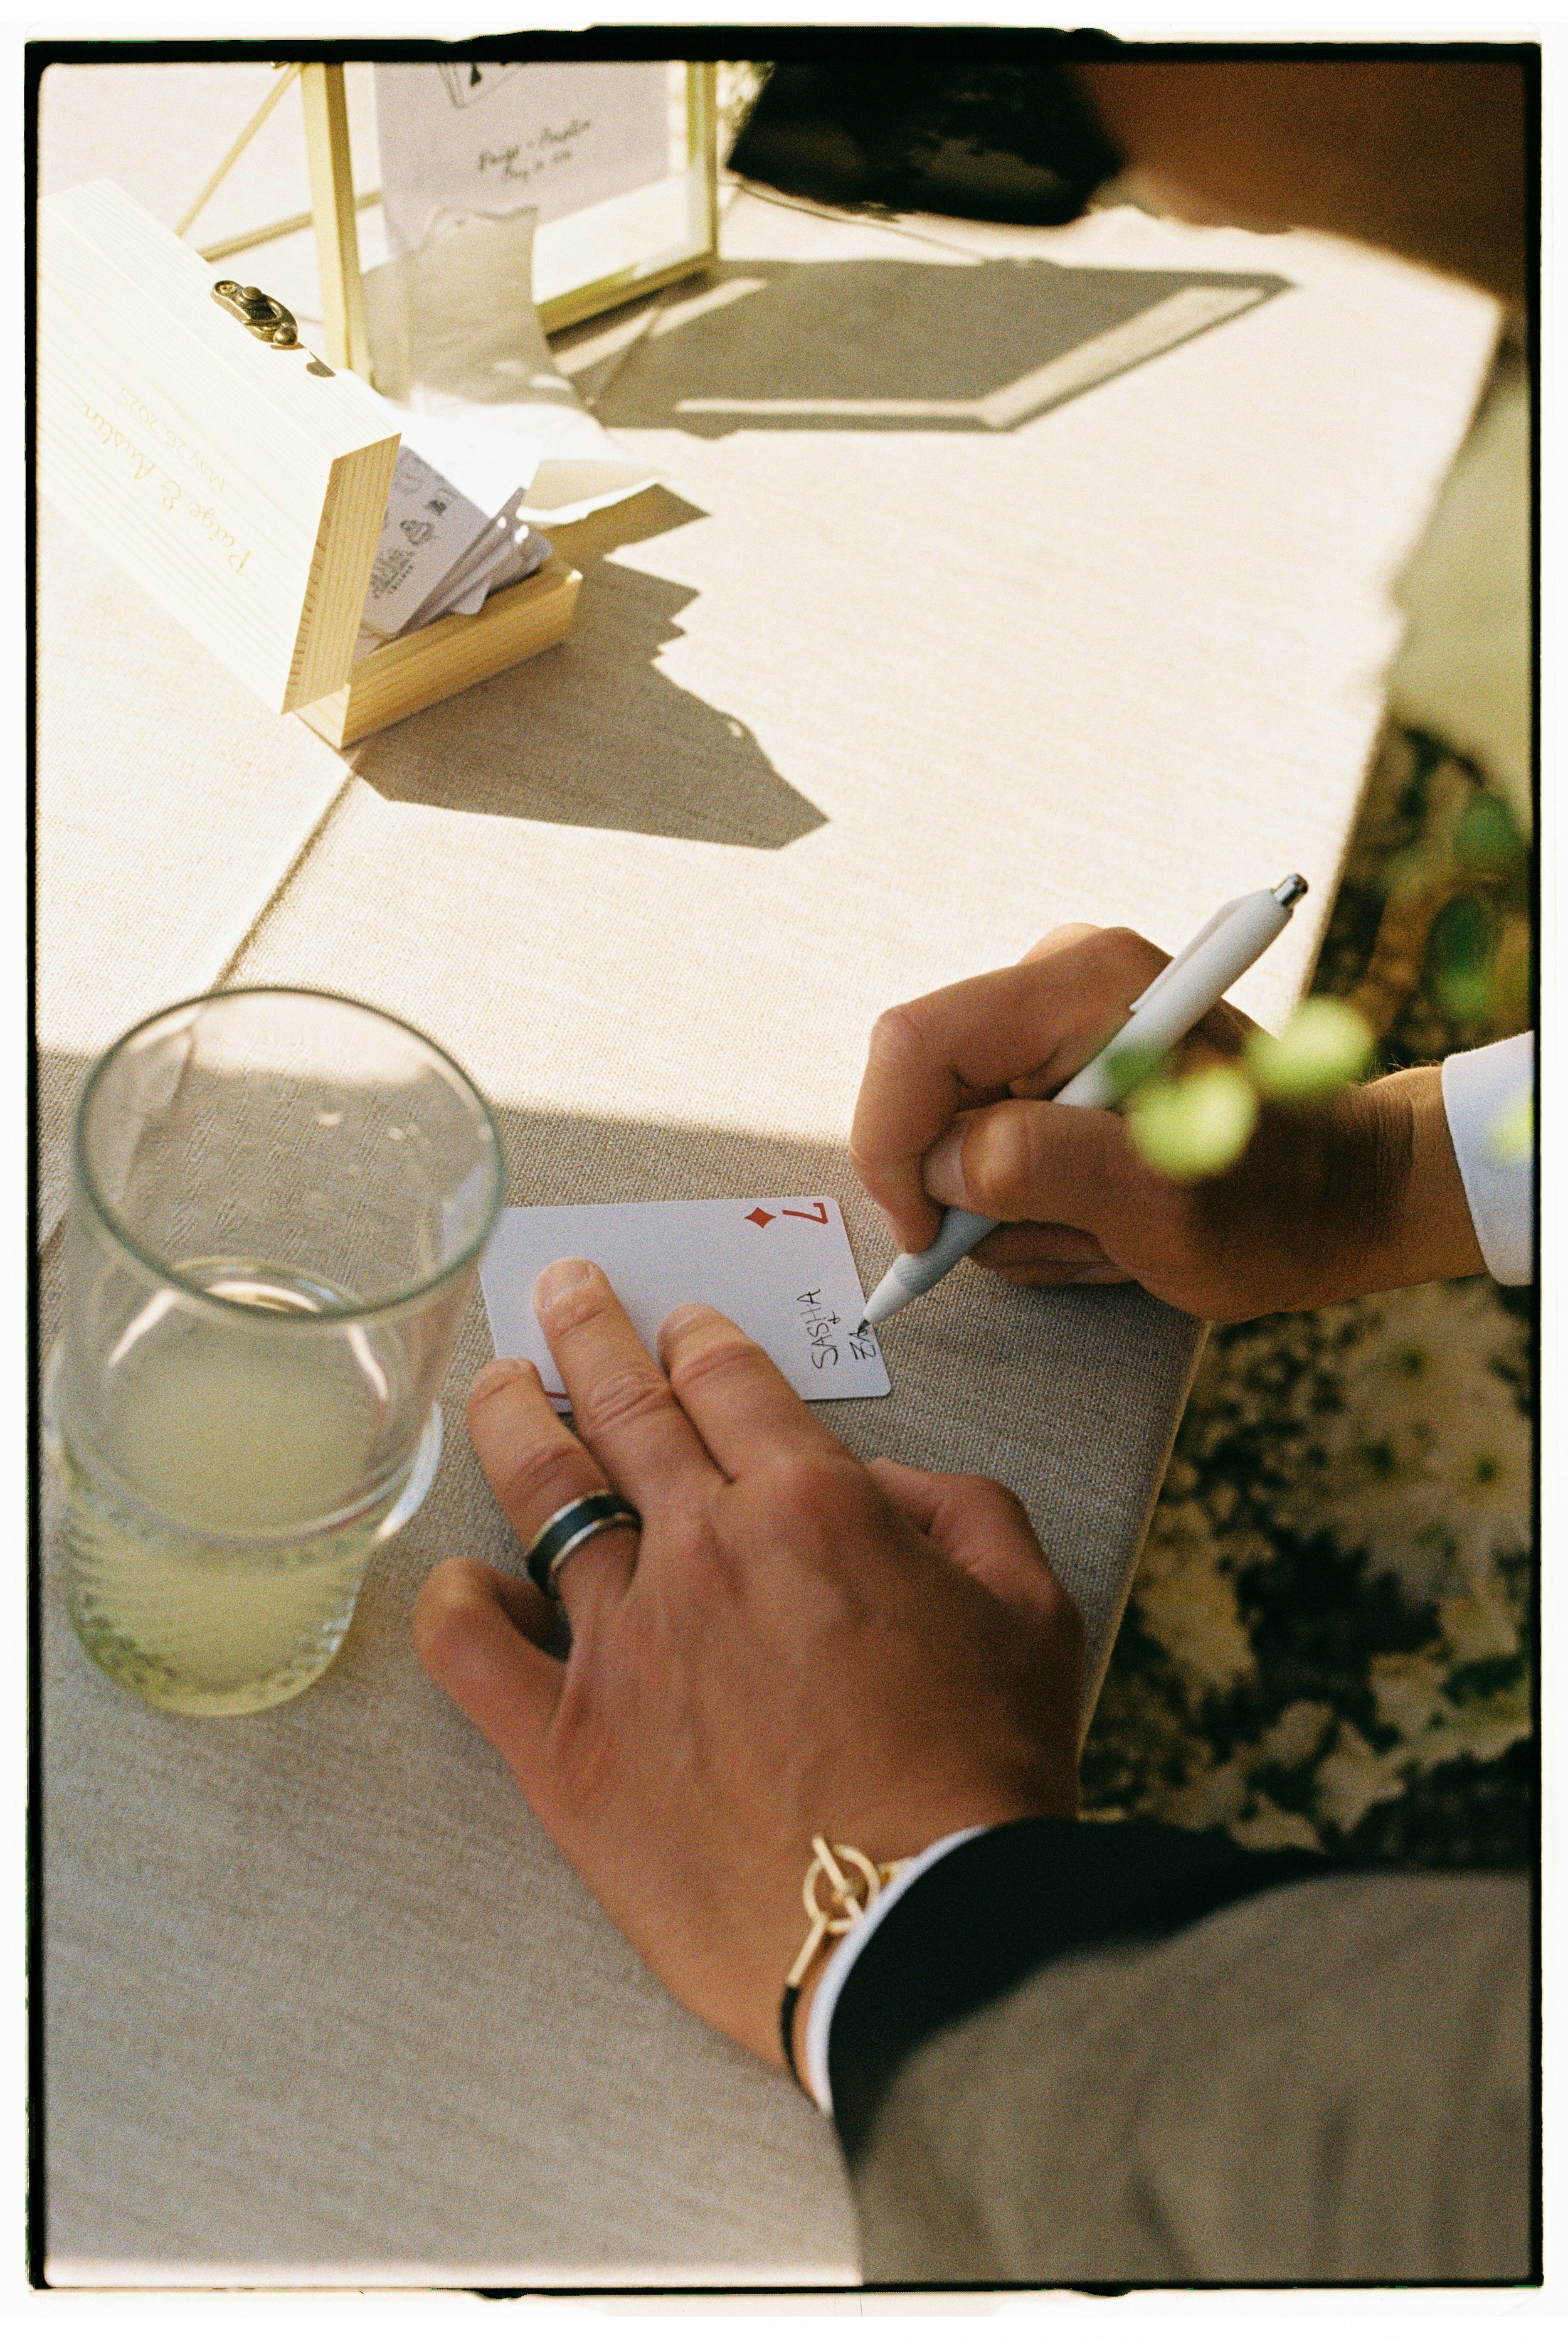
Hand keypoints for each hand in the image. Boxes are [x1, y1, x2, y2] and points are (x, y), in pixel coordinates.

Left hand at [414, 1258, 1081, 2073]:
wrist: (922, 1930)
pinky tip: (464, 1578)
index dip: (697, 1338)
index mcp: (810, 1505)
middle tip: (562, 1292)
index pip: (726, 1380)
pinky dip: (455, 1598)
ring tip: (500, 1385)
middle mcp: (703, 1551)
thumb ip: (959, 1511)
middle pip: (621, 1403)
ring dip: (514, 1421)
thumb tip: (880, 1483)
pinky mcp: (567, 1746)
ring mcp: (622, 1643)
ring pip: (542, 1492)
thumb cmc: (982, 1777)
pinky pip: (472, 1649)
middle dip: (586, 1329)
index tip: (680, 1324)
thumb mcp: (1027, 1610)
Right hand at [850, 923, 1483, 1321]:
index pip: (914, 1045)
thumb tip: (940, 1166)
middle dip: (977, 1191)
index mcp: (1084, 986)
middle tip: (1077, 1237)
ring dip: (1015, 1209)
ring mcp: (1056, 1018)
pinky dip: (1032, 1199)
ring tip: (1108, 1231)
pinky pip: (988, 1139)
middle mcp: (1059, 979)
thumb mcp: (1163, 1206)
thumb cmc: (1279, 1205)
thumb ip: (1041, 1170)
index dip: (893, 1147)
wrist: (1345, 1197)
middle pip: (928, 1093)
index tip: (927, 1236)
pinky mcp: (1058, 1058)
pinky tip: (1103, 1214)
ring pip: (953, 1131)